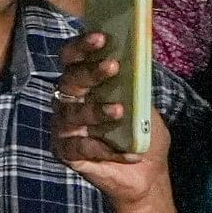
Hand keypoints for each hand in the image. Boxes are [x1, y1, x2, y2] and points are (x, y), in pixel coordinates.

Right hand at [48, 30, 171, 208]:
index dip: (82, 46)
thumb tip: (136, 58)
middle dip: (89, 72)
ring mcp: (64, 128)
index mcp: (83, 86)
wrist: (147, 175)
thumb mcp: (143, 105)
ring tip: (120, 111)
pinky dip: (105, 149)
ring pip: (72, 113)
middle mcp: (68, 102)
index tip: (100, 37)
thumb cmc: (142, 134)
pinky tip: (128, 151)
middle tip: (112, 66)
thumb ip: (135, 85)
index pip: (73, 59)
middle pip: (68, 81)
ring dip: (96, 111)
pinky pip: (81, 147)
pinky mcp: (66, 153)